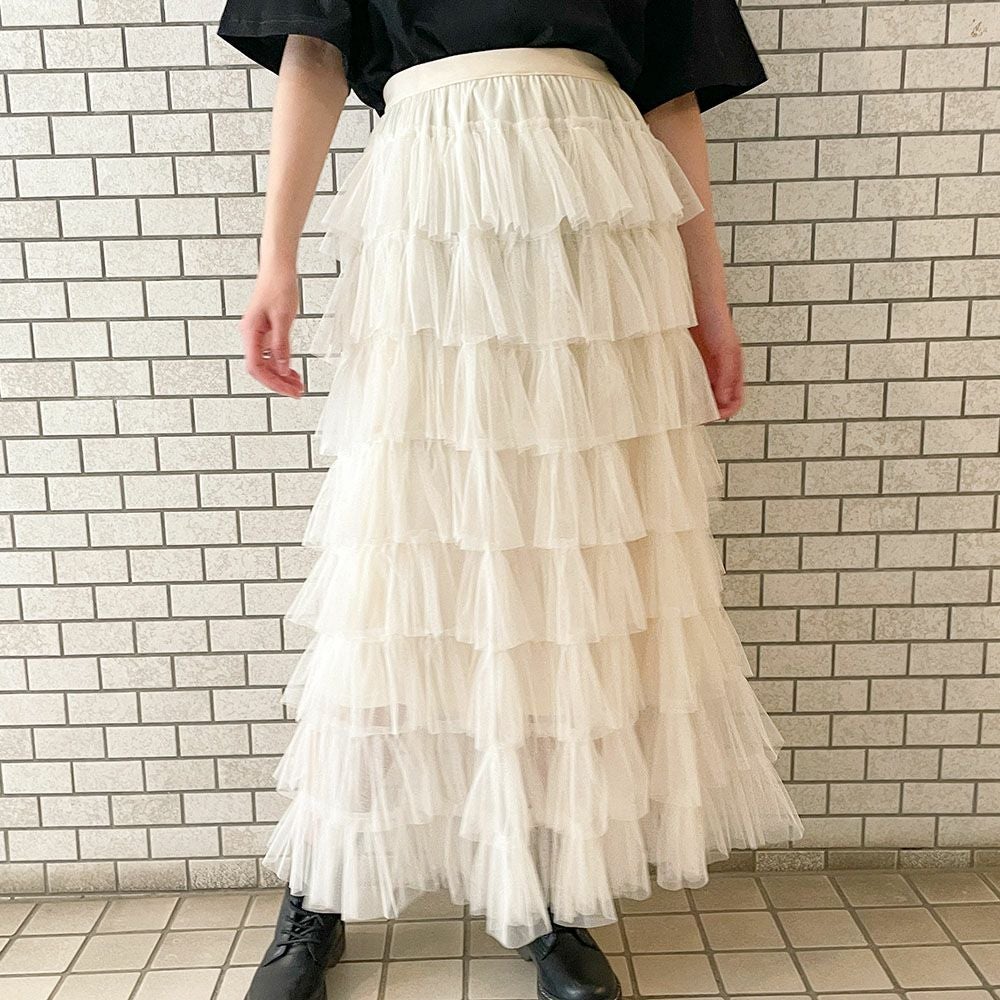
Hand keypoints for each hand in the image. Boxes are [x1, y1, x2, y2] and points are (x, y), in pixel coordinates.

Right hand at [240, 266, 304, 397]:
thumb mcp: (283, 318)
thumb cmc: (278, 286)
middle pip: (261, 369)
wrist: (278, 268)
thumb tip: (282, 369)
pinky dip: (281, 363)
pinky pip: (270, 353)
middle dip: (278, 382)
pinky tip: (291, 369)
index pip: (257, 367)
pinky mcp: (264, 331)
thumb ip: (281, 345)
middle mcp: (250, 335)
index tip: (289, 392)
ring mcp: (256, 334)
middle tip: (297, 392)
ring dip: (281, 375)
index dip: (273, 383)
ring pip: (266, 363)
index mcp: (250, 332)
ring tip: (297, 384)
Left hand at [688, 313, 744, 419]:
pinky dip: (689, 391)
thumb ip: (727, 375)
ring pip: (706, 394)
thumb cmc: (716, 321)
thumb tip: (726, 399)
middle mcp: (721, 371)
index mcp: (733, 370)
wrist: (700, 302)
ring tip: (688, 409)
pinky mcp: (694, 362)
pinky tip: (680, 393)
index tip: (713, 416)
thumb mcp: (726, 350)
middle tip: (697, 417)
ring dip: (700, 403)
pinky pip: (694, 383)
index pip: (736, 400)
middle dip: (711, 411)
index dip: (727, 411)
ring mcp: (707, 368)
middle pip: (720, 401)